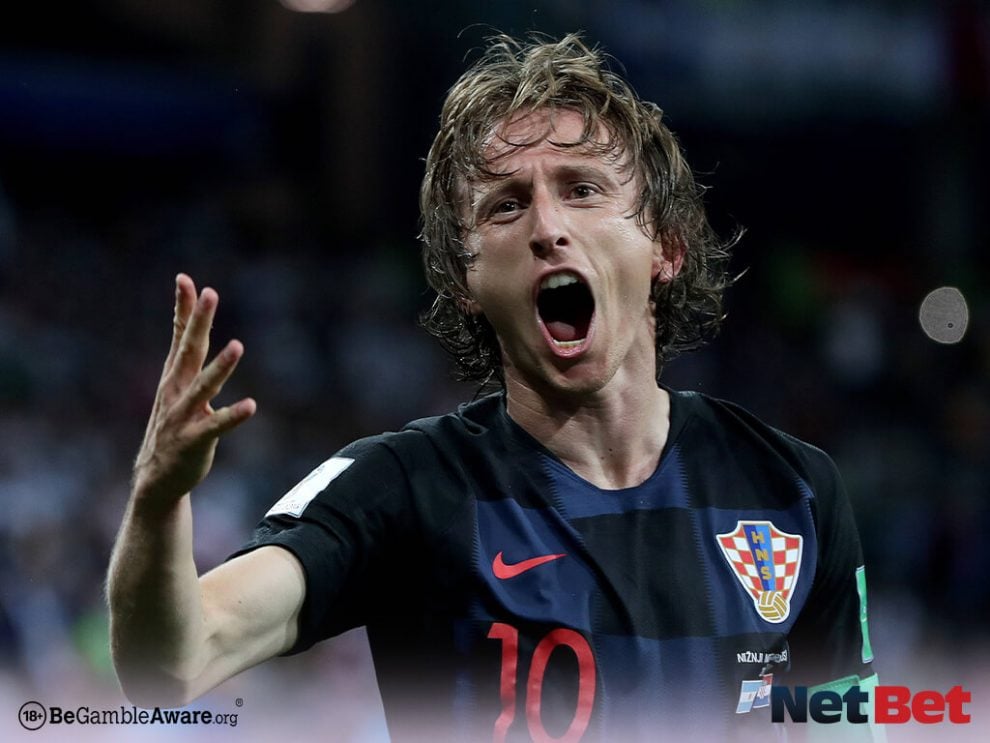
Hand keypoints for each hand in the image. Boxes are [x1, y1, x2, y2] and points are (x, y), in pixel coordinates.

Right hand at [132, 274, 255, 505]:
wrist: (156, 480)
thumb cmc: (174, 429)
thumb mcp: (179, 390)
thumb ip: (188, 360)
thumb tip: (192, 329)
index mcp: (175, 377)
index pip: (179, 336)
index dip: (182, 308)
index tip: (186, 279)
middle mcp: (176, 391)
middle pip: (189, 349)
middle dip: (199, 321)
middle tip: (210, 293)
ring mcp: (183, 416)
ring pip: (204, 386)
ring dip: (221, 366)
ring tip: (238, 345)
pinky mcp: (194, 440)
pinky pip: (217, 426)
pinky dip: (233, 415)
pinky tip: (251, 406)